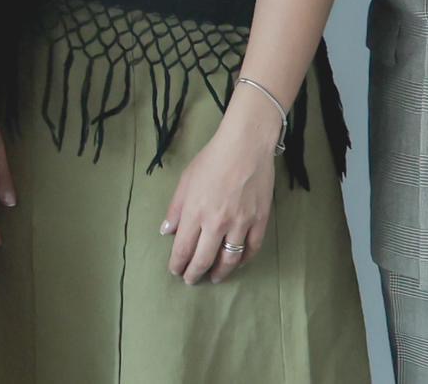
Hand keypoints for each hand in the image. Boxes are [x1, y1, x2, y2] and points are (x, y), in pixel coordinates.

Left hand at [161, 85, 283, 283]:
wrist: (246, 147)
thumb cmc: (212, 160)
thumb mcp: (185, 181)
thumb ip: (176, 209)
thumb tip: (167, 232)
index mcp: (195, 213)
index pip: (183, 249)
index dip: (178, 264)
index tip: (175, 271)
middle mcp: (217, 223)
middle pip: (204, 259)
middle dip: (195, 273)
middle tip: (191, 281)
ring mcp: (241, 223)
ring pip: (230, 259)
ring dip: (220, 272)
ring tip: (214, 278)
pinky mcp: (260, 221)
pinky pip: (252, 248)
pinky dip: (244, 259)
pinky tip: (237, 263)